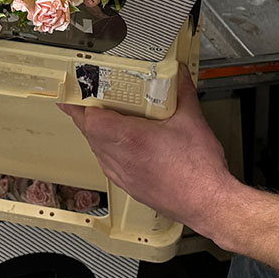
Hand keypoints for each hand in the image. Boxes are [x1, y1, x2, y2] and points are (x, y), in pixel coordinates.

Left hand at [59, 64, 239, 235]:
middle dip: (83, 115)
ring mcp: (124, 176)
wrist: (208, 203)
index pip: (91, 119)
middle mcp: (122, 159)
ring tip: (99, 118)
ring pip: (96, 150)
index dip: (78, 104)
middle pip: (89, 133)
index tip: (70, 93)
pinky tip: (118, 145)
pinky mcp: (130, 187)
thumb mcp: (192, 119)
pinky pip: (107, 165)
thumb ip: (183, 90)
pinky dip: (105, 150)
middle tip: (81, 100)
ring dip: (94, 133)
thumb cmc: (199, 171)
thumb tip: (179, 74)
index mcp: (131, 139)